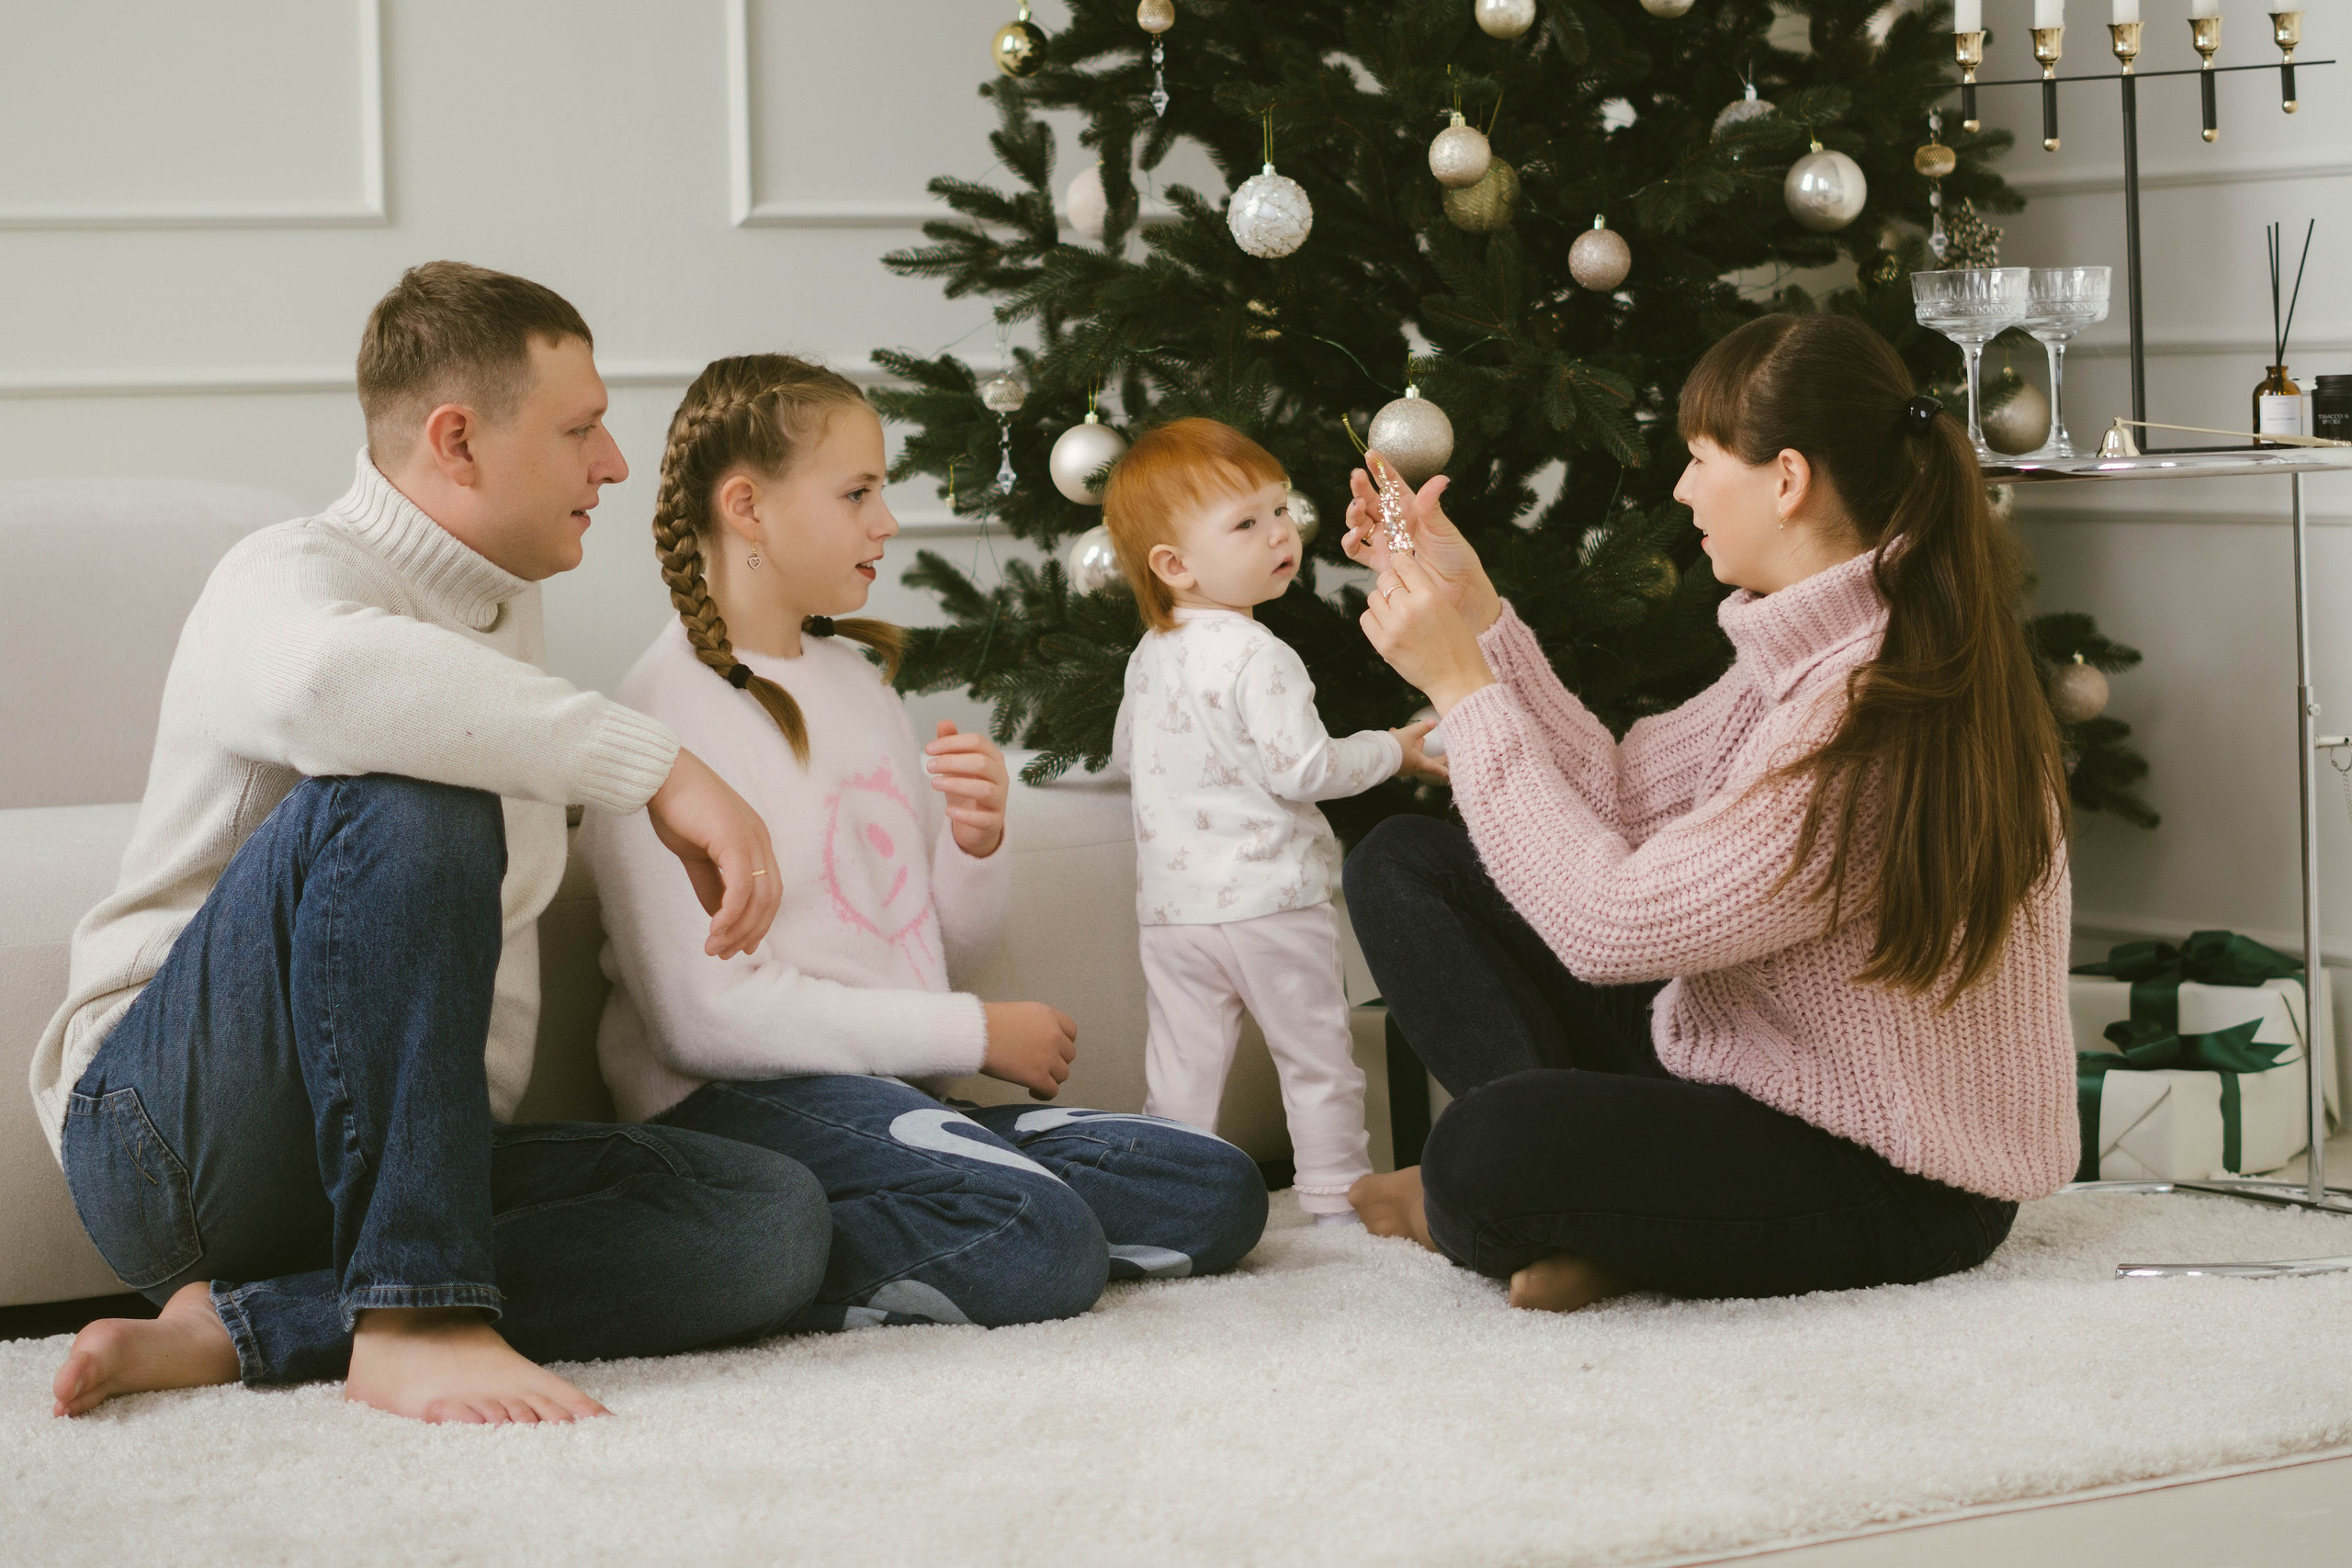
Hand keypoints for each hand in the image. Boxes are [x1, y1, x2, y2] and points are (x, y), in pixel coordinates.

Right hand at [646, 747, 780, 959]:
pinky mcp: (734, 839)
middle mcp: (760, 841)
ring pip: (757, 898)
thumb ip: (711, 884)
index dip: (757, 922)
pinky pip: (740, 887)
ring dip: (736, 929)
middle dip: (749, 932)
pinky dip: (730, 914)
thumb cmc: (677, 809)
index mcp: (756, 842)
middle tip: (724, 954)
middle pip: (769, 899)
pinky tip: (714, 930)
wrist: (660, 776)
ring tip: (713, 948)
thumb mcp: (697, 855)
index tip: (738, 946)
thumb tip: (719, 916)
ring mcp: (751, 839)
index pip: (768, 892)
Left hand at [925, 720, 1009, 858]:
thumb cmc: (968, 788)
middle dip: (952, 762)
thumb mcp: (958, 766)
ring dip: (957, 784)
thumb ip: (952, 745)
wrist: (979, 825)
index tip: (928, 749)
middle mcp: (1001, 776)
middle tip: (929, 766)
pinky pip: (984, 819)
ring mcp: (1000, 800)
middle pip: (981, 763)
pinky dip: (965, 815)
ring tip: (934, 784)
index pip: (977, 742)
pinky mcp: (995, 822)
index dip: (952, 742)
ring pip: (984, 789)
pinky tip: (948, 811)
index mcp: (994, 758)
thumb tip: (944, 722)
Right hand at [981, 1002, 1077, 1100]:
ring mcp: (1048, 1057)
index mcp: (1049, 1016)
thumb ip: (1034, 1026)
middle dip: (1056, 1061)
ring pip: (1063, 1074)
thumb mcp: (1018, 1013)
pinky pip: (1052, 1091)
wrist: (975, 1034)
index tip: (1051, 1049)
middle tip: (1038, 1064)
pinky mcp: (1039, 1076)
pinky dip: (1043, 1093)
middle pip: (1069, 1054)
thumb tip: (1033, 1042)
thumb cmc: (987, 1022)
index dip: (1062, 1043)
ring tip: (1034, 1079)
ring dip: (1051, 1077)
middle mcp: (1054, 1035)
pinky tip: (1032, 1091)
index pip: (1071, 1032)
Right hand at [1342, 451, 1501, 633]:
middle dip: (1360, 487)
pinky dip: (1350, 542)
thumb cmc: (1455, 556)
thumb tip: (1439, 479)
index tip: (1370, 454)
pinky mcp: (1379, 563)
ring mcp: (1385, 542)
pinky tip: (1354, 535)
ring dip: (1353, 514)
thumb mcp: (1444, 528)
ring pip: (1359, 522)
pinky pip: (1356, 550)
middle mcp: (1395, 523)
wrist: (1457, 590)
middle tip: (1356, 477)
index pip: (1392, 485)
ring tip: (1358, 509)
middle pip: (1371, 501)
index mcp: (1412, 509)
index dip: (1380, 469)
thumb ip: (1432, 505)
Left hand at [1361, 550, 1495, 715]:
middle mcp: (1409, 609)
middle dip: (1391, 582)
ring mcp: (1393, 628)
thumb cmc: (1458, 645)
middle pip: (1385, 578)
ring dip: (1382, 600)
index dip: (1401, 564)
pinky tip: (1388, 624)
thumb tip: (1401, 571)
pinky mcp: (1383, 645)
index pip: (1402, 563)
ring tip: (1396, 611)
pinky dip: (1374, 618)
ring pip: (1373, 597)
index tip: (1402, 569)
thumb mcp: (1447, 607)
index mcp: (1429, 596)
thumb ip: (1424, 589)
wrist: (1457, 679)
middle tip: (1400, 592)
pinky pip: (1367, 618)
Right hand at [1392, 719, 1450, 784]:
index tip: (1455, 775)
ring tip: (1414, 736)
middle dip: (1436, 758)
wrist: (1374, 755)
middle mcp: (1413, 768)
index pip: (1437, 769)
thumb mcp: (1410, 734)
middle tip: (1445, 755)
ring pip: (1414, 757)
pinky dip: (1403, 747)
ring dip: (1415, 747)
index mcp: (1420, 763)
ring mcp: (1403, 768)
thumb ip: (1422, 728)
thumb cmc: (1394, 747)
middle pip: (1428, 763)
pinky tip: (1396, 735)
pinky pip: (1403, 755)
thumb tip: (1433, 721)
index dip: (1447, 771)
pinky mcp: (1394, 765)